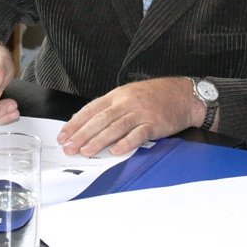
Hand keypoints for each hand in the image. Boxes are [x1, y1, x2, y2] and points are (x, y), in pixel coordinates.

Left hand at [56, 77, 204, 156]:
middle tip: (69, 147)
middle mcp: (126, 102)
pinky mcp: (154, 123)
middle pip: (100, 120)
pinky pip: (137, 134)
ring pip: (115, 127)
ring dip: (98, 141)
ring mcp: (140, 112)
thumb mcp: (129, 94)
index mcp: (117, 95)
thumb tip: (88, 123)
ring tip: (85, 151)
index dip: (75, 123)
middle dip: (82, 135)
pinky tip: (115, 151)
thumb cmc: (155, 96)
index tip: (63, 136)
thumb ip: (110, 108)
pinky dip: (126, 143)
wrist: (183, 95)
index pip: (91, 109)